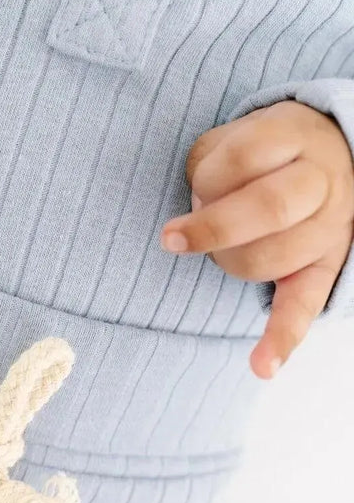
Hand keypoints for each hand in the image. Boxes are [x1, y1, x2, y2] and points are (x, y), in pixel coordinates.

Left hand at [160, 101, 353, 378]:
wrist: (328, 154)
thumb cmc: (261, 151)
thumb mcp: (234, 135)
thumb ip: (211, 166)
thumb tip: (194, 219)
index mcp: (296, 138)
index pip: (246, 157)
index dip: (210, 176)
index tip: (195, 185)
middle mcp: (322, 182)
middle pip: (269, 208)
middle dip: (212, 228)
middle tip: (172, 238)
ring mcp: (329, 229)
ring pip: (273, 259)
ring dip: (228, 261)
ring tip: (218, 250)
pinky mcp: (324, 269)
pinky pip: (304, 308)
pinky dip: (281, 339)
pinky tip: (262, 367)